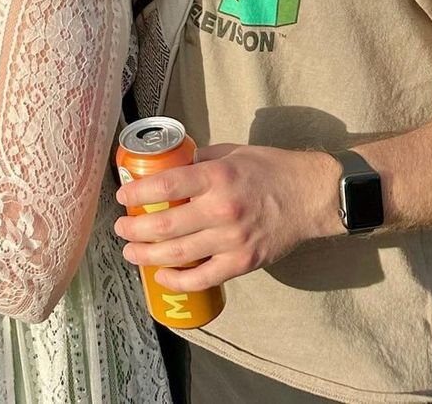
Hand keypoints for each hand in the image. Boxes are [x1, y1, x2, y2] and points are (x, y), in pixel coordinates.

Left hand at [114, 144, 342, 291]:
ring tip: (130, 252)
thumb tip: (173, 165)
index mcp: (217, 176)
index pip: (166, 187)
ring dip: (147, 255)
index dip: (137, 193)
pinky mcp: (243, 261)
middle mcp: (222, 209)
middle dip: (135, 229)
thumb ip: (201, 158)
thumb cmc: (271, 168)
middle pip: (166, 225)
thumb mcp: (233, 151)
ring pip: (179, 254)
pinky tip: (161, 276)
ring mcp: (233, 239)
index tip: (121, 197)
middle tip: (120, 229)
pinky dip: (179, 280)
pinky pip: (204, 277)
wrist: (311, 196)